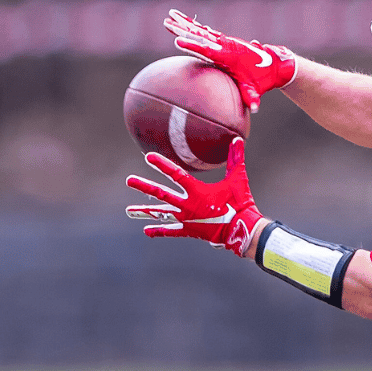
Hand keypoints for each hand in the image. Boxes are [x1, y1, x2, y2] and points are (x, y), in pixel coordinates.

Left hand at [125, 138, 262, 255]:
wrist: (242, 229)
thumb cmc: (240, 203)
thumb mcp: (237, 179)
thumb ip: (235, 158)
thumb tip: (237, 139)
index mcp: (197, 190)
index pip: (176, 174)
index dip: (162, 164)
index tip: (148, 157)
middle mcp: (187, 204)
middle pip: (161, 194)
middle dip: (144, 186)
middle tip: (129, 181)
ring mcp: (187, 218)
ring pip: (162, 214)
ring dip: (145, 211)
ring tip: (129, 211)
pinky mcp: (190, 230)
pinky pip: (172, 231)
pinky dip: (159, 230)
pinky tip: (146, 230)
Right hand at [164, 9, 296, 112]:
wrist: (274, 65)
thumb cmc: (263, 78)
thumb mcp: (256, 89)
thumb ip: (253, 97)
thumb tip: (256, 108)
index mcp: (229, 56)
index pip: (207, 50)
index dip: (193, 45)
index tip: (178, 41)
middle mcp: (225, 45)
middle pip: (199, 36)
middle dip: (183, 30)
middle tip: (167, 23)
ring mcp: (224, 42)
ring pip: (200, 31)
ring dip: (184, 24)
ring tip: (168, 16)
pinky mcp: (223, 41)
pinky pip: (205, 32)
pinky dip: (193, 26)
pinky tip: (181, 20)